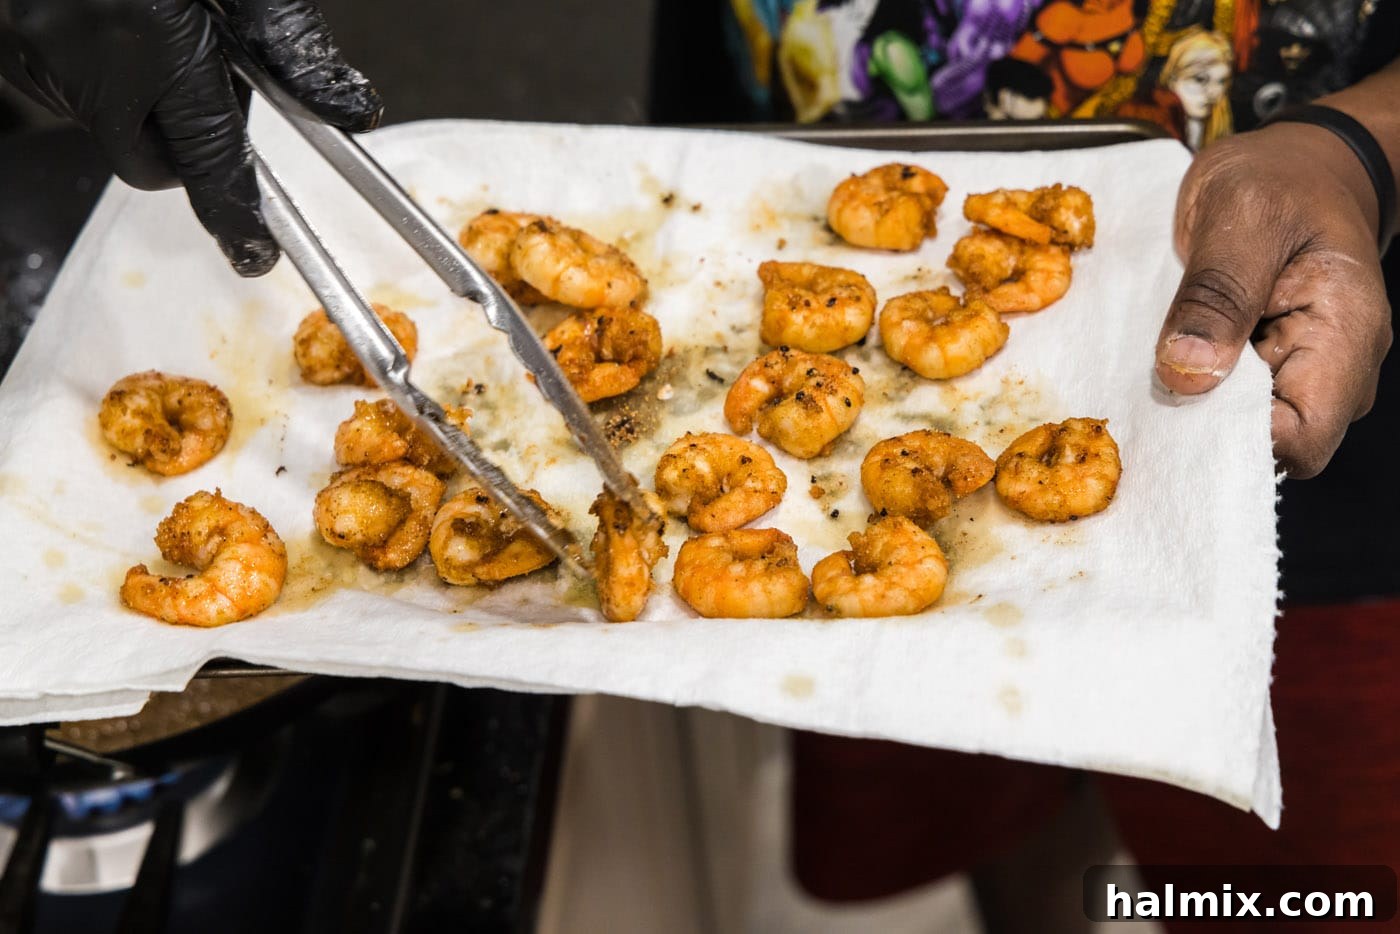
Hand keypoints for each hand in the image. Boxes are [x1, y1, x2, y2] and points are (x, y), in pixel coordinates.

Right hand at [0, 0, 380, 275]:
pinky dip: (96, 68)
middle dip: (186, 139)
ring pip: (108, 123)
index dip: (237, 215)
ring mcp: (33, 60)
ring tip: (146, 19)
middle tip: (200, 67)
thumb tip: (350, 109)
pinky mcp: (7, 53)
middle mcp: (84, 60)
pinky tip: (105, 13)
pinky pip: (66, 88)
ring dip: (138, 96)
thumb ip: (289, 41)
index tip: (256, 251)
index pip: (209, 163)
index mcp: (150, 39)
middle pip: (153, 159)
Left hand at [1154, 123, 1392, 477]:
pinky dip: (1191, 389)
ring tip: (1146, 371)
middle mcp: (1334, 369)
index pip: (1302, 436)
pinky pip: (1226, 401)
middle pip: (1269, 444)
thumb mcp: (1240, 214)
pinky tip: (1158, 364)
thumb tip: (1188, 374)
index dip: (1237, 440)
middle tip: (1144, 390)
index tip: (1176, 406)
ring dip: (1192, 409)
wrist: (1297, 162)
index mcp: (1345, 334)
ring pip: (1241, 427)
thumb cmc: (1280, 179)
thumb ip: (1216, 293)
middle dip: (1205, 428)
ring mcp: (1301, 373)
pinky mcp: (1267, 368)